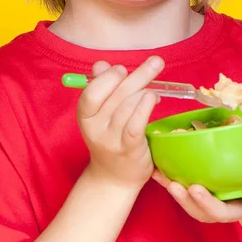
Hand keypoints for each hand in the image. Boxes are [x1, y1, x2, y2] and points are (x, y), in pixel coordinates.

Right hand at [78, 56, 163, 189]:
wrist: (113, 179)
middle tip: (156, 62)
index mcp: (85, 115)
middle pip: (116, 95)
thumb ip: (102, 87)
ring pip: (128, 107)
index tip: (123, 69)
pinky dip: (144, 109)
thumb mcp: (101, 114)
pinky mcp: (129, 149)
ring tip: (154, 91)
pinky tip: (153, 99)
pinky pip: (135, 125)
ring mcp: (111, 140)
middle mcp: (95, 127)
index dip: (108, 77)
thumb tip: (101, 64)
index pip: (92, 91)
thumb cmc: (111, 138)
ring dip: (145, 92)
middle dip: (138, 75)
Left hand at [152, 125, 241, 222]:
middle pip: (224, 214)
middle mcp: (239, 207)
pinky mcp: (201, 202)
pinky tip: (158, 171)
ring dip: (184, 200)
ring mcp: (218, 207)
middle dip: (209, 204)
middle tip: (196, 188)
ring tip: (172, 184)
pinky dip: (170, 186)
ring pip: (201, 211)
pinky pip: (185, 198)